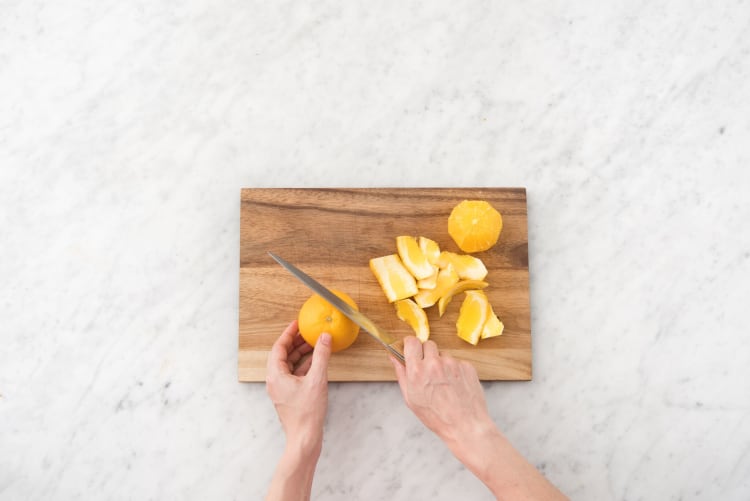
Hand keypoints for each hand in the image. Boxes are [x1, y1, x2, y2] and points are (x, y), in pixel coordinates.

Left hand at [266, 320, 331, 455]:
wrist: (304, 438)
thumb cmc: (307, 413)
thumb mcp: (317, 380)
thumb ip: (321, 356)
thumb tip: (324, 338)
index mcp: (275, 375)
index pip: (279, 347)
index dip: (288, 333)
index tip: (297, 323)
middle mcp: (275, 381)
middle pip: (283, 355)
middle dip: (295, 342)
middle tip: (307, 332)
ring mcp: (281, 389)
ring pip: (288, 365)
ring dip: (300, 353)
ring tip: (314, 344)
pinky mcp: (288, 396)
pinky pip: (294, 374)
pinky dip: (303, 365)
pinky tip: (315, 362)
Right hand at [390, 336, 494, 445]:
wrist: (466, 426)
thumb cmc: (437, 417)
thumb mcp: (411, 399)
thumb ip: (402, 374)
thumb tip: (394, 357)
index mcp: (417, 371)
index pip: (411, 341)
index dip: (410, 345)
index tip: (411, 349)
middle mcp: (435, 363)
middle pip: (427, 344)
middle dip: (426, 354)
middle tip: (428, 371)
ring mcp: (453, 363)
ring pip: (443, 354)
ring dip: (441, 363)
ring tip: (444, 384)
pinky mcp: (467, 366)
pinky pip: (457, 362)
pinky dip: (455, 370)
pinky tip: (455, 386)